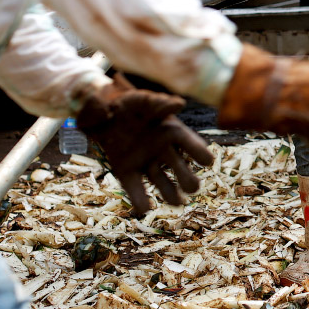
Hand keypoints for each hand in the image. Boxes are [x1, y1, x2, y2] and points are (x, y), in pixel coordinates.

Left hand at [76, 74, 213, 213]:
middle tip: (194, 188)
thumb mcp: (141, 99)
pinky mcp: (125, 171)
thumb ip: (158, 102)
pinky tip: (144, 209)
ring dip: (169, 193)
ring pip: (160, 180)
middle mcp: (161, 149)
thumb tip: (179, 104)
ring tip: (177, 203)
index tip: (207, 162)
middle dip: (186, 177)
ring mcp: (144, 161)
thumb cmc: (127, 103)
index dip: (199, 152)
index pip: (189, 143)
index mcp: (170, 130)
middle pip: (178, 166)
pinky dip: (139, 199)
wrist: (100, 111)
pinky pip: (134, 187)